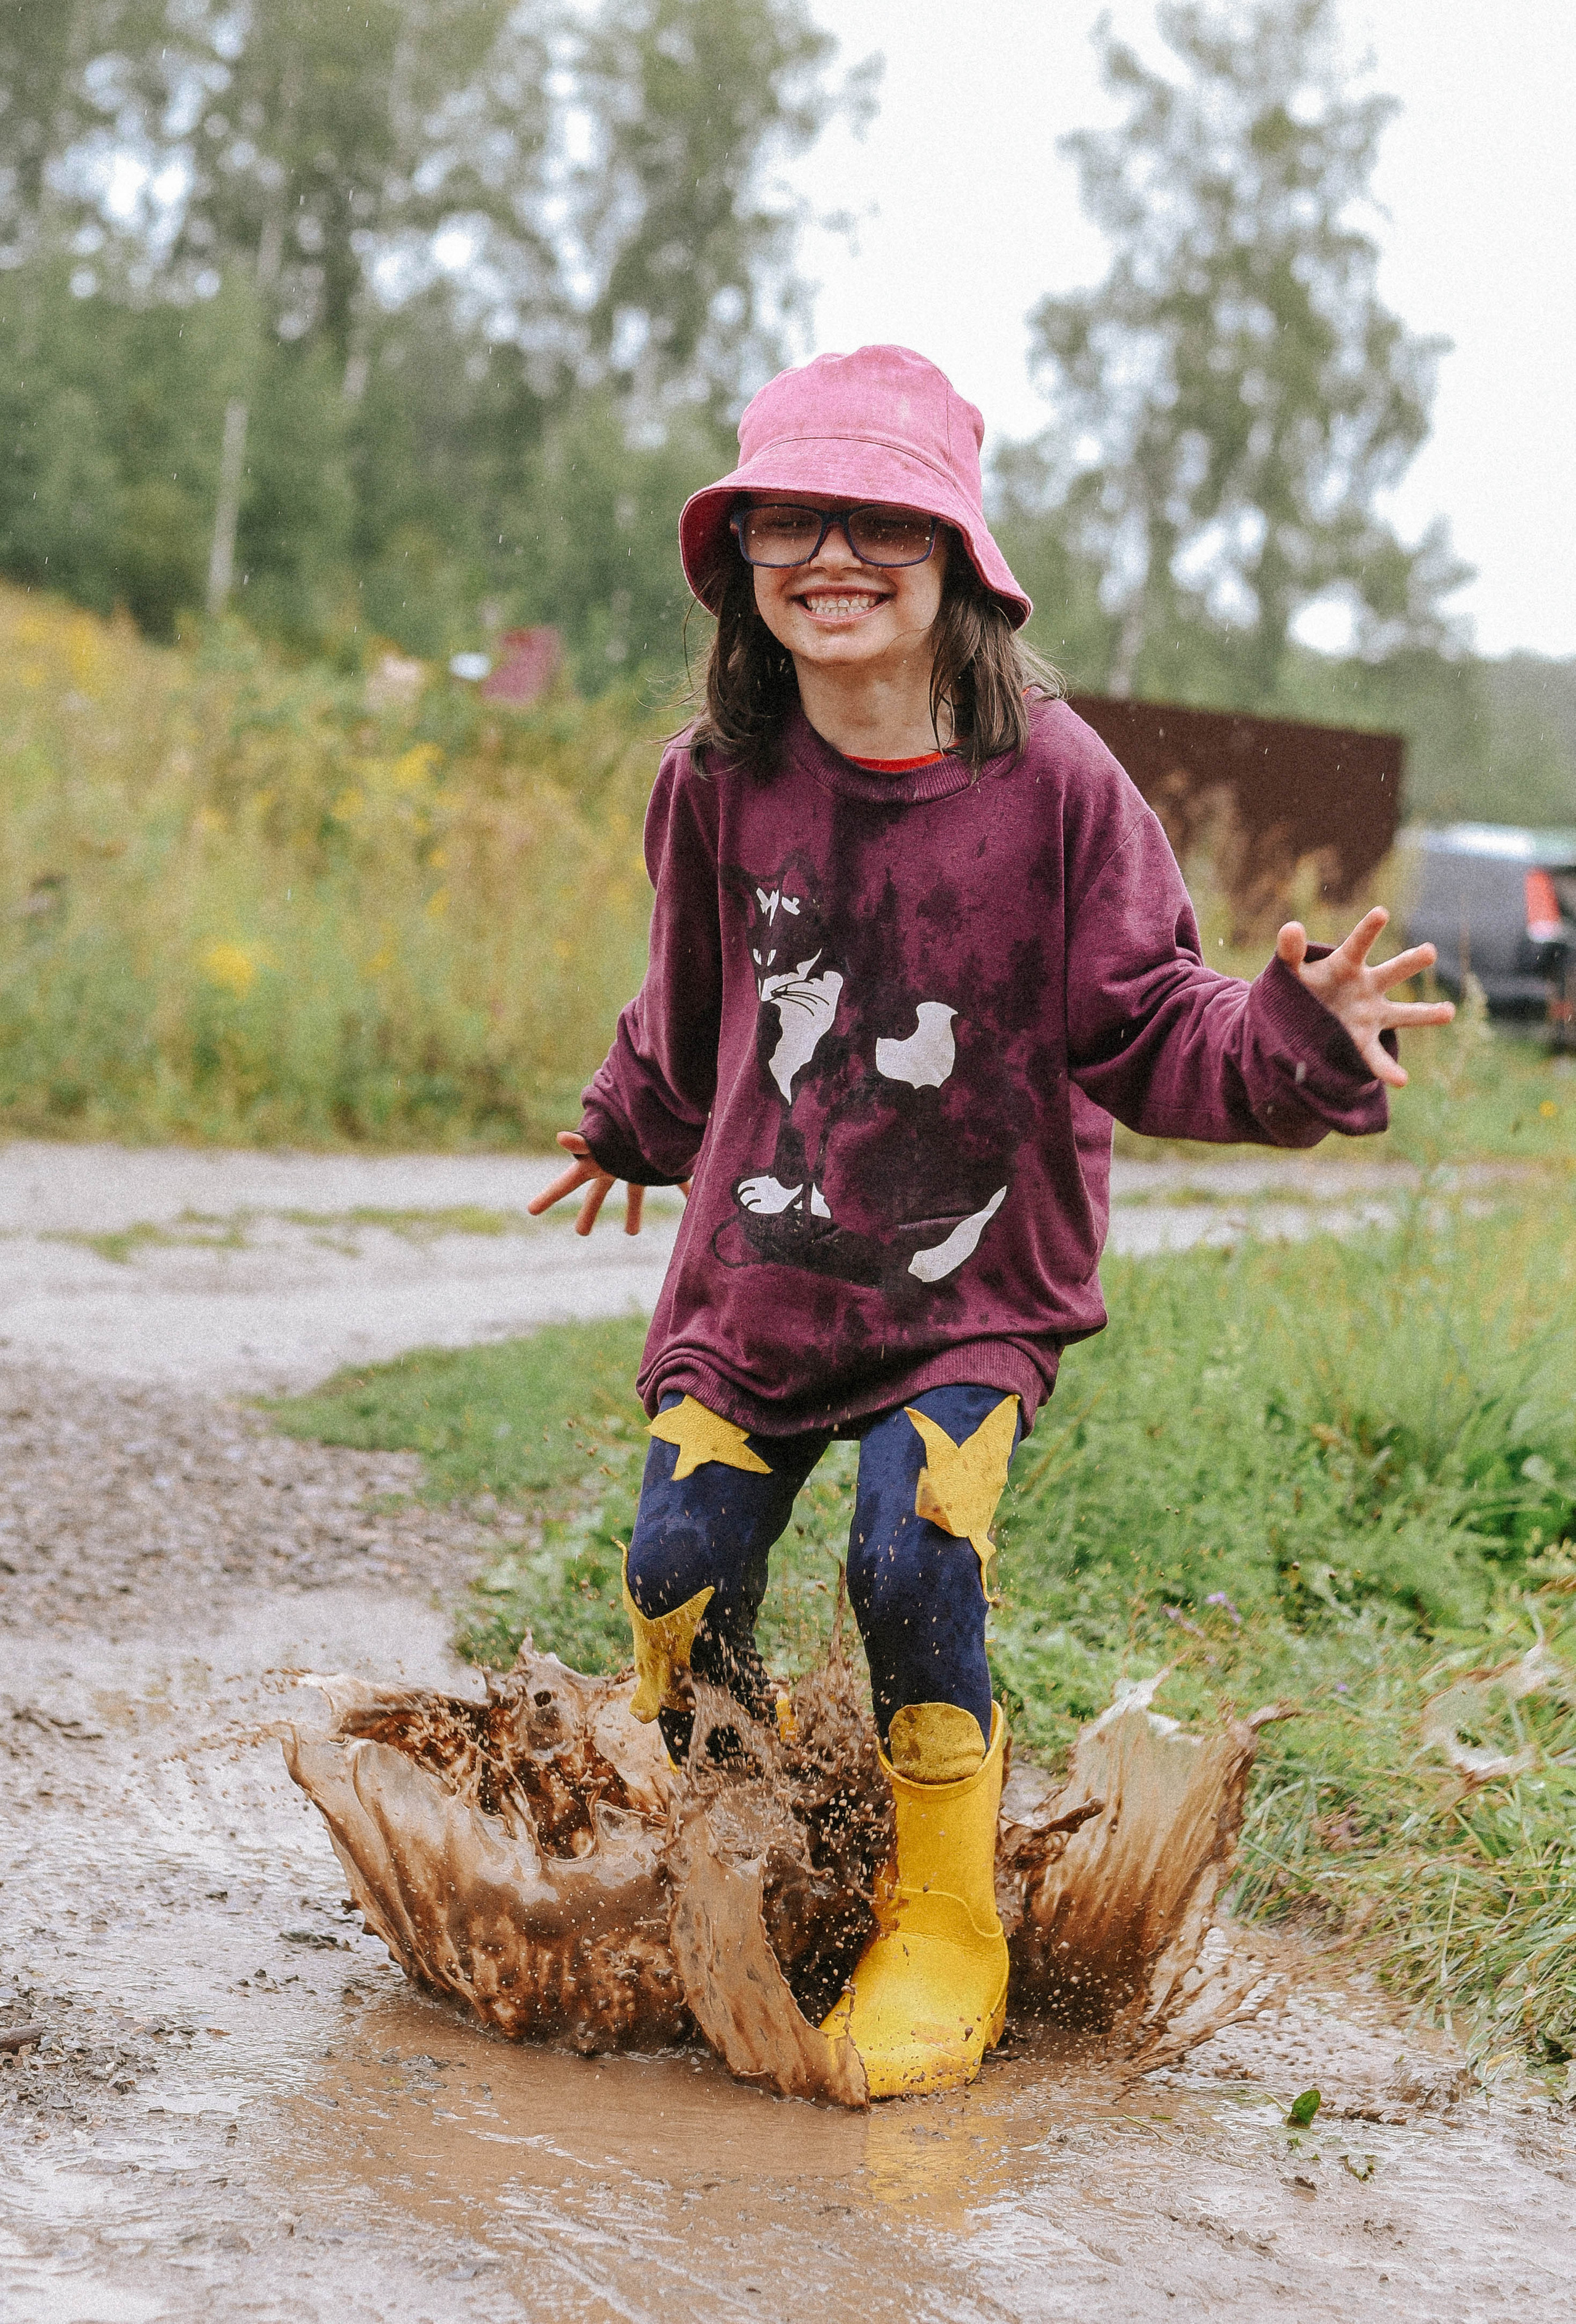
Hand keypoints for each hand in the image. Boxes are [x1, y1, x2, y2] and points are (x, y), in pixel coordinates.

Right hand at [526, 1131, 688, 1236]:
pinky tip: (692, 1201)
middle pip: (598, 1194)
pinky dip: (684, 1189)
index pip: (568, 1182)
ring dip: (633, 1212)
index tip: (530, 1210)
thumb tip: (560, 1137)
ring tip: (631, 1233)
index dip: (549, 1197)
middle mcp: (616, 1166)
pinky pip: (676, 1180)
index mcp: (598, 1163)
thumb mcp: (599, 1134)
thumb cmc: (622, 1119)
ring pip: (634, 1193)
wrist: (651, 1097)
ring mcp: (639, 1165)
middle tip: (581, 1233)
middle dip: (589, 1212)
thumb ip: (582, 1140)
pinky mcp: (663, 1164)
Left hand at [1276, 907, 1453, 1088]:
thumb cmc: (1300, 986)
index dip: (1368, 929)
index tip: (1381, 913)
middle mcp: (1367, 987)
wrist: (1296, 1018)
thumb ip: (1290, 951)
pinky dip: (1387, 1070)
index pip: (1358, 944)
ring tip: (1449, 1012)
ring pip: (1402, 1013)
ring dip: (1425, 1014)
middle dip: (1409, 962)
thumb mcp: (1290, 970)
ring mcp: (1370, 1014)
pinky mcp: (1363, 1040)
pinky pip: (1376, 1056)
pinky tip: (1401, 1080)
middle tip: (1429, 951)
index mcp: (1347, 964)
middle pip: (1391, 972)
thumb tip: (1291, 927)